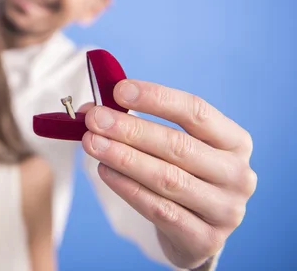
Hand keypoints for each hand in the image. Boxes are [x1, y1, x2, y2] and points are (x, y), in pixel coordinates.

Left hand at [80, 80, 256, 268]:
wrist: (196, 232)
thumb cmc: (181, 174)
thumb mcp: (170, 145)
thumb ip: (136, 121)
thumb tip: (92, 108)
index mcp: (235, 141)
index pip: (196, 111)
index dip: (157, 98)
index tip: (119, 90)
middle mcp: (238, 174)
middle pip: (178, 145)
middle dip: (130, 129)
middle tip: (95, 119)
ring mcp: (225, 209)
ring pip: (167, 178)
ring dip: (124, 157)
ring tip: (92, 143)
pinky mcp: (206, 239)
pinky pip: (159, 209)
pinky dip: (127, 188)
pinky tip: (104, 171)